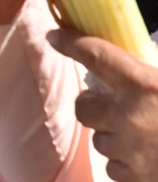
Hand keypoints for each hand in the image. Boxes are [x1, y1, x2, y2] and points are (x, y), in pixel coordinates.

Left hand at [48, 29, 157, 181]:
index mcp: (146, 85)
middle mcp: (131, 116)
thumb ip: (148, 78)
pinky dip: (126, 164)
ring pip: (99, 140)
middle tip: (109, 104)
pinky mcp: (136, 178)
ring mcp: (131, 151)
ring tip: (142, 136)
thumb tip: (128, 71)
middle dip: (92, 106)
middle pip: (82, 107)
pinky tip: (147, 158)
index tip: (55, 37)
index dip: (72, 44)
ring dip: (113, 136)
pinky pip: (114, 168)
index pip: (96, 55)